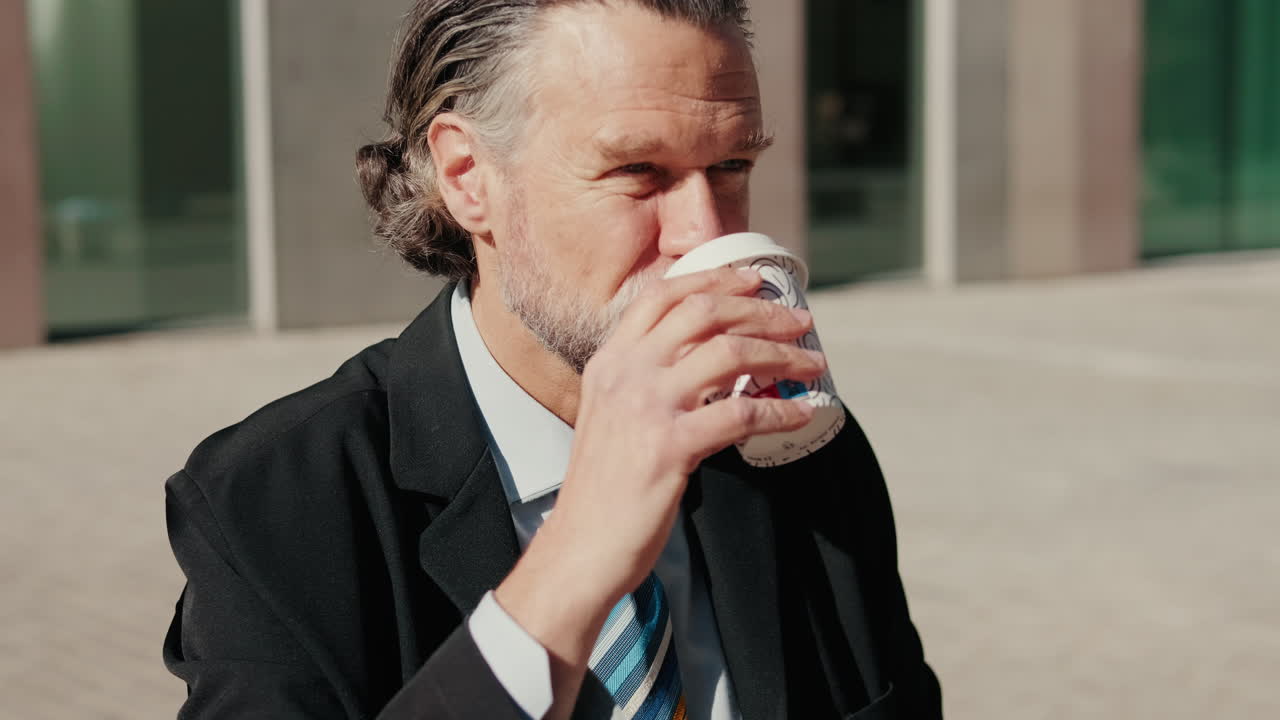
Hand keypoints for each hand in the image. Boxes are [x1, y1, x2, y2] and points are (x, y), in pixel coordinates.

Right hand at [495, 266, 824, 715]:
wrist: (581, 545)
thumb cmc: (604, 489)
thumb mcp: (613, 417)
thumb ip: (647, 384)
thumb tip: (713, 368)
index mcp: (610, 361)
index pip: (664, 296)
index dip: (715, 278)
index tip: (755, 280)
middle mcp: (625, 373)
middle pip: (704, 313)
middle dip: (761, 310)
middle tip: (799, 321)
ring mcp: (646, 408)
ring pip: (728, 353)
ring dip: (780, 353)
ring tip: (811, 363)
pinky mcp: (669, 447)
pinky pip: (739, 414)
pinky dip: (779, 408)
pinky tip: (800, 412)